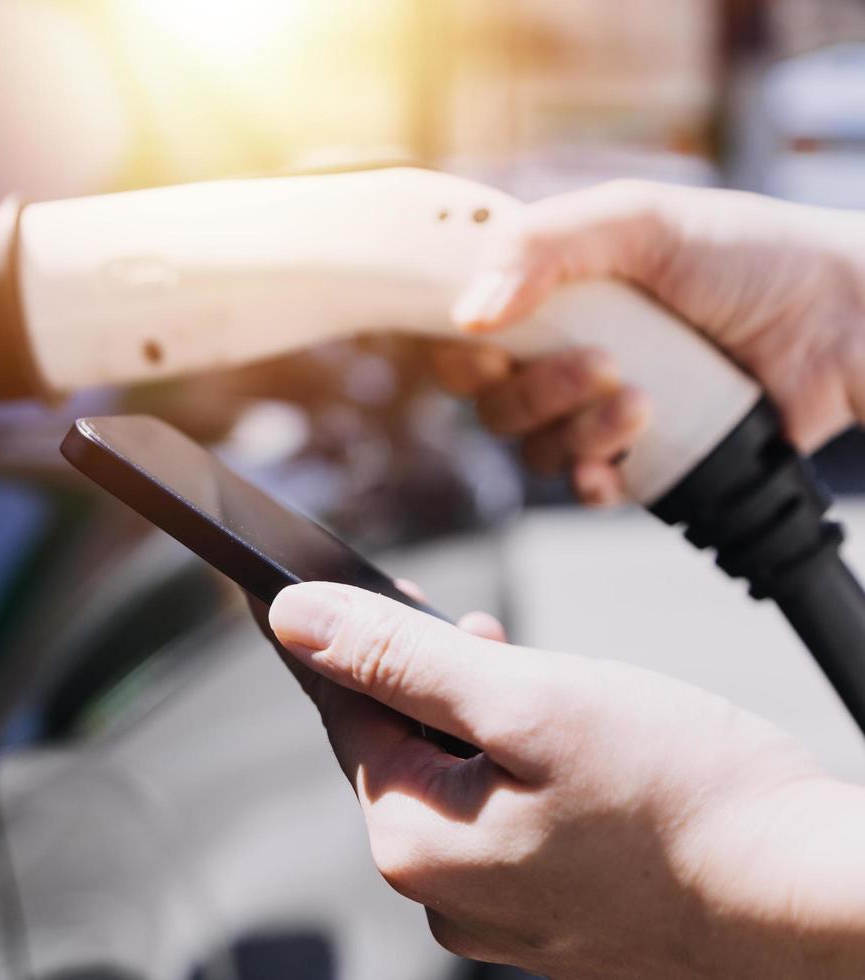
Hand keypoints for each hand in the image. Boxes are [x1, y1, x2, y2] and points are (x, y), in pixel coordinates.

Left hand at [266, 580, 864, 977]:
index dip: (348, 638)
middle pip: (400, 749)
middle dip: (433, 682)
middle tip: (489, 635)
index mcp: (414, 842)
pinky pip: (505, 824)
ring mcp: (499, 916)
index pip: (344, 712)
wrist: (811, 896)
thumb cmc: (687, 796)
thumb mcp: (526, 696)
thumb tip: (294, 620)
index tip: (334, 586)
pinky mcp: (553, 916)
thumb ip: (398, 657)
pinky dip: (522, 774)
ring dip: (482, 723)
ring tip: (548, 688)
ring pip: (457, 783)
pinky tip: (576, 751)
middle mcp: (442, 895)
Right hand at [430, 180, 864, 504]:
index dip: (462, 352)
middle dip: (538, 391)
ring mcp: (600, 409)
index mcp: (551, 293)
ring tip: (644, 402)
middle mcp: (565, 352)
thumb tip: (471, 315)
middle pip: (494, 402)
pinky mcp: (642, 458)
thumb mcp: (639, 220)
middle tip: (604, 363)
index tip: (491, 346)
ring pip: (536, 448)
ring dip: (578, 432)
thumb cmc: (750, 254)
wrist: (846, 319)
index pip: (465, 334)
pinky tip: (621, 460)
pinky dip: (591, 478)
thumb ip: (544, 247)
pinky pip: (583, 486)